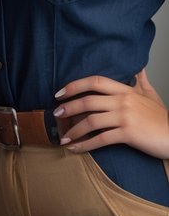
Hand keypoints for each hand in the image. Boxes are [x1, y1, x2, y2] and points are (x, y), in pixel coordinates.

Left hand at [54, 74, 168, 158]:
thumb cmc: (162, 118)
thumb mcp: (151, 94)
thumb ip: (141, 80)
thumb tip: (138, 67)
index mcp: (124, 89)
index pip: (94, 81)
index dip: (75, 85)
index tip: (60, 92)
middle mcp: (122, 100)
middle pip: (88, 100)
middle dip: (69, 107)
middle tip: (56, 113)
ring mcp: (124, 117)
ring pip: (92, 120)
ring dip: (74, 129)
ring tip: (63, 136)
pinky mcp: (127, 134)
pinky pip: (101, 139)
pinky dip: (86, 144)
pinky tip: (76, 148)